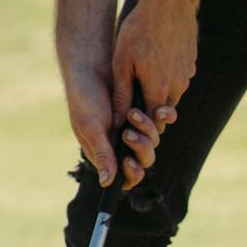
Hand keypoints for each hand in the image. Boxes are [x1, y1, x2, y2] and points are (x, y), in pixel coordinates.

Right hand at [61, 61, 176, 190]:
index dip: (131, 173)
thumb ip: (102, 153)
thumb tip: (106, 183)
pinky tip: (158, 109)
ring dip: (147, 129)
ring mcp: (133, 127)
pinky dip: (161, 116)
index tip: (130, 161)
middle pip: (143, 159)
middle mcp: (120, 143)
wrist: (92, 64)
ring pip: (153, 140)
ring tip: (133, 112)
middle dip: (141, 148)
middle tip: (129, 133)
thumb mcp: (91, 126)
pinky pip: (160, 120)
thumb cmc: (84, 97)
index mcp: (105, 152)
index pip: (124, 176)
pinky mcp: (145, 110)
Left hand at [111, 0, 197, 127]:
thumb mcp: (122, 61)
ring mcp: (187, 74)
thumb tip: (115, 121)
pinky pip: (179, 79)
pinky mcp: (191, 63)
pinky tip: (155, 61)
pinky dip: (168, 77)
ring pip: (173, 95)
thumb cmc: (140, 29)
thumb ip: (121, 94)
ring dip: (159, 93)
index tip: (128, 117)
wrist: (170, 0)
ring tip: (142, 76)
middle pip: (164, 112)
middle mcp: (178, 86)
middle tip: (133, 100)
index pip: (153, 123)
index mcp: (158, 89)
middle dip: (151, 112)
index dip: (141, 124)